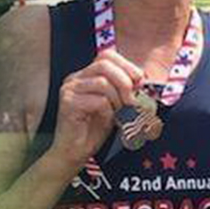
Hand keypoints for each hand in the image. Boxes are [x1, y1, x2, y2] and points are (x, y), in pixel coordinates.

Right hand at [51, 51, 141, 168]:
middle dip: (125, 82)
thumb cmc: (94, 129)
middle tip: (132, 101)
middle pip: (104, 64)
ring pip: (103, 83)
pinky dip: (108, 112)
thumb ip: (123, 89)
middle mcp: (74, 78)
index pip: (106, 55)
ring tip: (119, 114)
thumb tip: (142, 78)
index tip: (139, 82)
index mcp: (84, 75)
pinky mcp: (67, 103)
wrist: (73, 152)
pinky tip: (106, 120)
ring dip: (118, 100)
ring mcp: (69, 89)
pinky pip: (98, 101)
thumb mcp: (114, 104)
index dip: (126, 65)